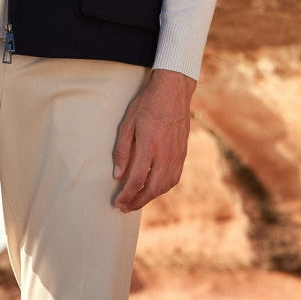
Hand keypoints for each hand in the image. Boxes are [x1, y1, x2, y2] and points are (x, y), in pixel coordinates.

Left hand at [112, 68, 195, 211]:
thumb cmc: (147, 105)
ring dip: (150, 197)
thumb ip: (122, 151)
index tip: (117, 202)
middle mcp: (165, 155)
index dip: (126, 195)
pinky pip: (174, 178)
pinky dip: (162, 188)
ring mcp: (176, 155)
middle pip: (152, 189)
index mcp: (149, 147)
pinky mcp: (183, 154)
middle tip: (125, 207)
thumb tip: (117, 175)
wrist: (172, 92)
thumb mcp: (127, 124)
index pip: (136, 181)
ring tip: (137, 200)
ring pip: (165, 186)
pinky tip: (153, 188)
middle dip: (137, 202)